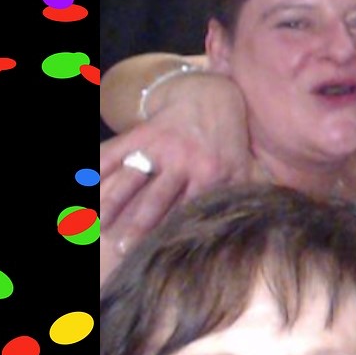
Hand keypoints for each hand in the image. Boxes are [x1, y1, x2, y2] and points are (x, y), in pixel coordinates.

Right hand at [98, 73, 251, 274]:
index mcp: (211, 174)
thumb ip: (252, 194)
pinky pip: (113, 153)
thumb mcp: (245, 167)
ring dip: (112, 204)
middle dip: (138, 226)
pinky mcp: (141, 134)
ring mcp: (160, 147)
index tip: (159, 256)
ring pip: (131, 179)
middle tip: (122, 250)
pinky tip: (86, 187)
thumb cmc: (228, 143)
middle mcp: (185, 161)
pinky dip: (97, 170)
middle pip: (156, 200)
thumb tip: (269, 226)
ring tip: (95, 227)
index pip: (188, 210)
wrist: (210, 98)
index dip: (172, 234)